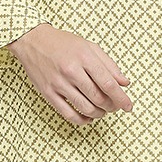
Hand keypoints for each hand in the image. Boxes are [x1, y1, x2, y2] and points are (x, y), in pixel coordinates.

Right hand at [9, 23, 132, 124]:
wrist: (32, 40)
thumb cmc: (63, 43)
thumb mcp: (89, 47)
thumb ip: (109, 65)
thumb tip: (125, 83)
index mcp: (85, 58)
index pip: (109, 84)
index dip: (122, 98)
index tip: (128, 106)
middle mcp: (72, 71)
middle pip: (98, 98)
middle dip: (111, 106)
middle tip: (114, 106)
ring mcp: (58, 84)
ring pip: (85, 108)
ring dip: (98, 114)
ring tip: (102, 110)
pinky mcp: (48, 93)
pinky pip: (68, 114)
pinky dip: (81, 120)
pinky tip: (87, 117)